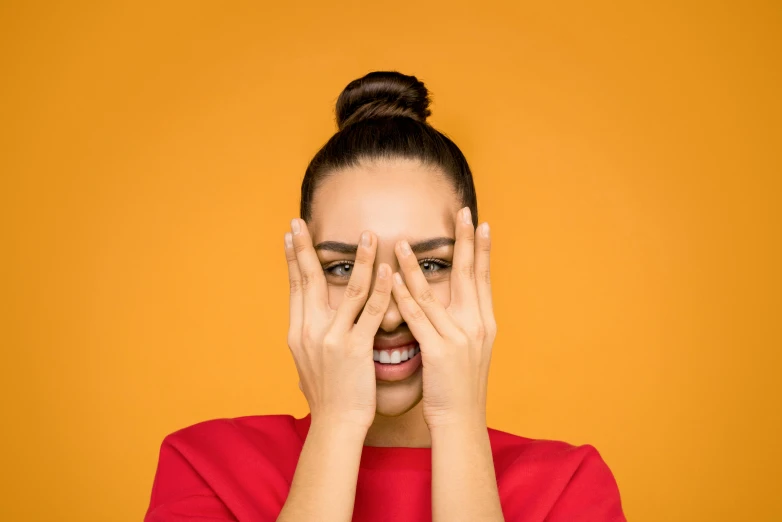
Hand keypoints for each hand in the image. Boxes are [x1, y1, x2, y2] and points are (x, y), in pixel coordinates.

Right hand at [285, 218, 391, 430]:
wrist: (336, 424)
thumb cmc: (328, 394)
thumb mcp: (310, 361)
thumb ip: (312, 335)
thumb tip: (309, 317)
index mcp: (298, 332)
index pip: (295, 287)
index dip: (293, 259)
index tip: (291, 235)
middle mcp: (311, 331)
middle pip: (308, 281)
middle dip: (306, 249)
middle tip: (301, 222)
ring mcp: (333, 339)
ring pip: (347, 290)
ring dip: (358, 259)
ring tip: (366, 235)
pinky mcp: (356, 349)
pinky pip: (370, 312)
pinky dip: (380, 289)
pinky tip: (387, 270)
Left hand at [390, 207, 496, 429]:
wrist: (461, 420)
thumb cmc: (460, 385)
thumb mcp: (469, 349)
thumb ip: (463, 322)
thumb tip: (455, 299)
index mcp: (484, 323)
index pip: (484, 277)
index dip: (482, 249)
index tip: (480, 222)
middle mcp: (476, 325)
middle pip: (470, 275)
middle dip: (466, 241)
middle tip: (463, 212)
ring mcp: (459, 337)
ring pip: (435, 293)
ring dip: (418, 265)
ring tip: (405, 241)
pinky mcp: (439, 351)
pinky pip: (418, 317)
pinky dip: (404, 296)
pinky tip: (392, 279)